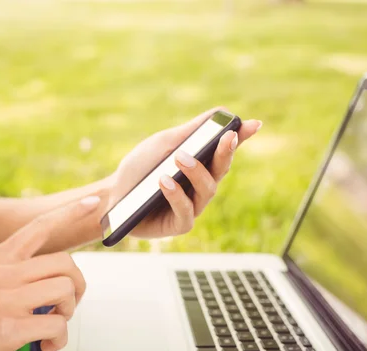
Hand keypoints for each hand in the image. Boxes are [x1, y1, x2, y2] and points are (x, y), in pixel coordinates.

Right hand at [0, 198, 98, 350]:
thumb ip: (13, 271)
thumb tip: (49, 277)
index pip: (41, 226)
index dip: (70, 212)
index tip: (94, 202)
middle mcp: (4, 271)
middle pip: (66, 263)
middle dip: (77, 286)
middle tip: (67, 305)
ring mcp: (7, 298)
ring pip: (65, 290)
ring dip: (68, 312)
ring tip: (52, 326)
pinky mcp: (9, 327)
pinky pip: (56, 325)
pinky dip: (59, 338)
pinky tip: (46, 345)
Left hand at [108, 107, 261, 237]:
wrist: (112, 194)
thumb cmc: (140, 168)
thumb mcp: (164, 144)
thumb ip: (192, 131)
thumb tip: (222, 111)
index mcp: (201, 163)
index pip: (225, 149)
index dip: (241, 138)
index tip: (254, 124)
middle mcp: (201, 185)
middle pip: (221, 170)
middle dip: (225, 152)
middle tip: (226, 137)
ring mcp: (193, 206)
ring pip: (208, 190)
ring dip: (196, 172)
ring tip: (179, 158)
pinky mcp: (180, 224)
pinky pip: (186, 210)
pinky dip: (176, 194)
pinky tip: (164, 181)